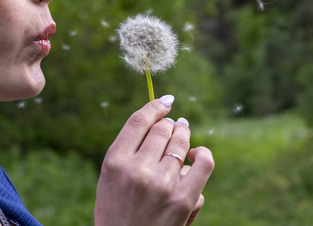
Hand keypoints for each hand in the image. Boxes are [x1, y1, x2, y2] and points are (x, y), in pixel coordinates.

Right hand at [94, 95, 214, 225]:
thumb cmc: (117, 212)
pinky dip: (203, 154)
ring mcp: (163, 184)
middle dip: (169, 124)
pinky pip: (204, 162)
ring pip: (182, 141)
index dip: (155, 106)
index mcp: (114, 162)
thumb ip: (129, 150)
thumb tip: (162, 121)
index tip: (165, 102)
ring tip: (183, 132)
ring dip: (184, 134)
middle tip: (172, 125)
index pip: (139, 121)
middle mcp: (138, 170)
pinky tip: (196, 155)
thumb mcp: (109, 179)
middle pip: (162, 128)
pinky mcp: (184, 199)